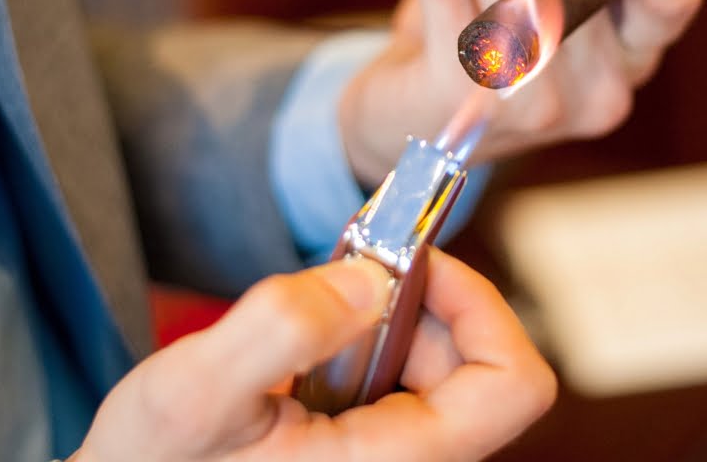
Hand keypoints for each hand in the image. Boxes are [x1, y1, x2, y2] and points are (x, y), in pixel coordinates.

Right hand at [70, 251, 554, 461]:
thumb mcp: (194, 394)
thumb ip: (284, 329)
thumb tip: (373, 280)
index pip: (512, 385)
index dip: (482, 306)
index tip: (415, 264)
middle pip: (479, 365)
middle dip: (421, 306)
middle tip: (346, 281)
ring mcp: (391, 458)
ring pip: (442, 370)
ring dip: (390, 322)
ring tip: (314, 321)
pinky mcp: (368, 448)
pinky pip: (404, 382)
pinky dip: (369, 343)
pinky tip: (311, 349)